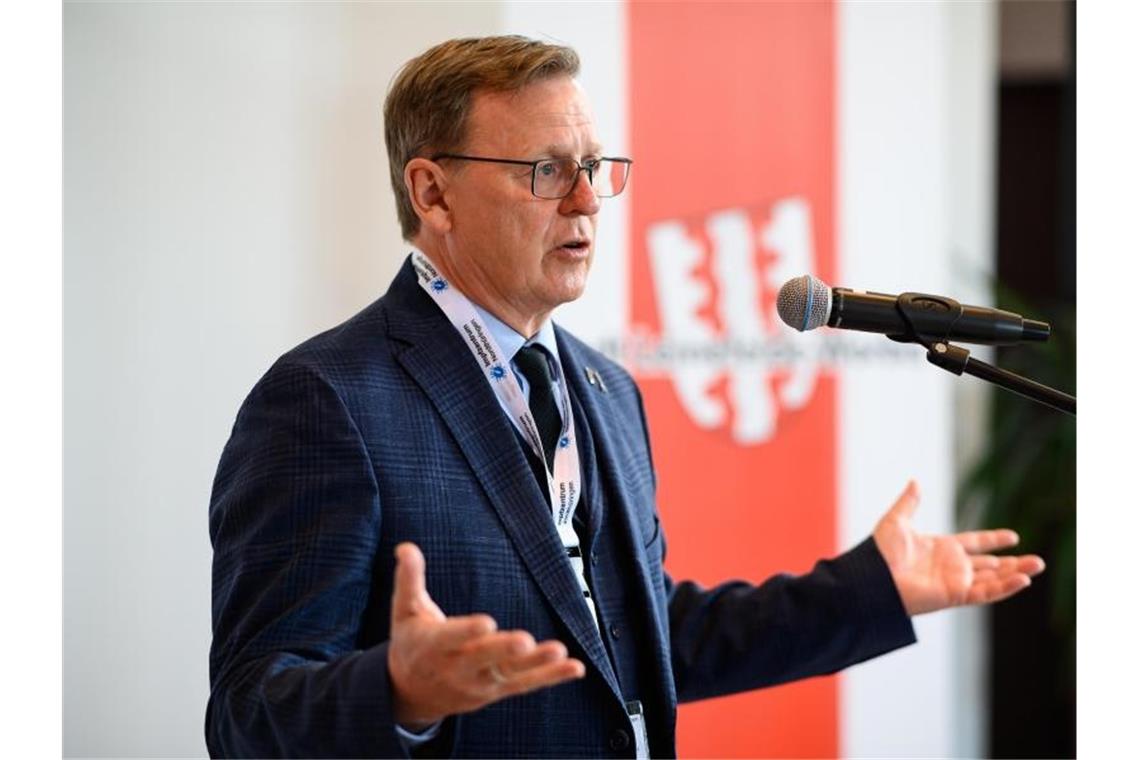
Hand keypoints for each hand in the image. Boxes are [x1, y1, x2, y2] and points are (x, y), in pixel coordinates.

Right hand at [386, 542, 585, 728]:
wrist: (410, 693)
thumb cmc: (411, 643)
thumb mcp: (404, 611)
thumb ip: (409, 578)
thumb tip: (405, 547)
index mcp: (432, 646)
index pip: (450, 639)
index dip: (467, 632)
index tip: (486, 623)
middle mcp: (457, 668)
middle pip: (484, 659)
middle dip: (504, 650)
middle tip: (524, 641)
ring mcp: (479, 683)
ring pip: (510, 674)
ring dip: (536, 664)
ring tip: (559, 652)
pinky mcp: (497, 690)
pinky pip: (527, 685)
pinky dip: (551, 677)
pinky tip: (574, 668)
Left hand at [873, 480, 1045, 615]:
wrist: (873, 577)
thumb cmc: (880, 552)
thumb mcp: (897, 521)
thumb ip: (909, 502)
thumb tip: (915, 481)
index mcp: (942, 548)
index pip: (975, 543)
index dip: (993, 540)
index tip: (1013, 536)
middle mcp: (952, 567)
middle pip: (990, 565)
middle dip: (1013, 563)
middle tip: (1037, 560)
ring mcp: (955, 582)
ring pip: (993, 579)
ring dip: (1016, 574)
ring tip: (1038, 566)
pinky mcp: (955, 595)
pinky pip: (986, 592)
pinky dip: (1005, 587)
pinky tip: (1023, 580)